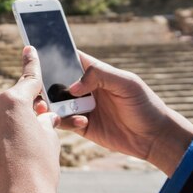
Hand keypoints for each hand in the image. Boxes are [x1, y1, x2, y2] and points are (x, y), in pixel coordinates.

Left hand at [0, 46, 60, 192]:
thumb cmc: (39, 171)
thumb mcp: (50, 141)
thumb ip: (44, 121)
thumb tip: (41, 117)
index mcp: (13, 101)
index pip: (28, 79)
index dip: (32, 64)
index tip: (29, 50)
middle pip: (8, 105)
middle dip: (21, 115)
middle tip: (34, 134)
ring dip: (4, 133)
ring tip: (17, 159)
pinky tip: (2, 167)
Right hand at [37, 51, 192, 175]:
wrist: (154, 138)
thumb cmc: (145, 105)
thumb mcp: (127, 83)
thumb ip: (100, 76)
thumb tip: (72, 86)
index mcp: (95, 73)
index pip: (69, 58)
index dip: (54, 54)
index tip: (37, 54)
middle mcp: (85, 89)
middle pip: (56, 81)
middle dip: (46, 84)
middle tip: (39, 87)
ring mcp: (82, 107)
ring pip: (55, 103)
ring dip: (51, 105)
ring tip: (53, 107)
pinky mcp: (81, 126)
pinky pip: (63, 122)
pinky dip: (64, 121)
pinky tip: (82, 122)